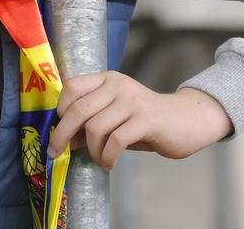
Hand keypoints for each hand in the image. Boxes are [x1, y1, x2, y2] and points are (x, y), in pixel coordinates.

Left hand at [47, 71, 232, 169]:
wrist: (187, 120)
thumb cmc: (146, 121)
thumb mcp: (115, 117)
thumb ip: (91, 123)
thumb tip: (64, 139)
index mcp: (107, 79)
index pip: (72, 87)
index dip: (60, 110)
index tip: (58, 131)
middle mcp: (118, 85)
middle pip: (78, 109)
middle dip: (62, 135)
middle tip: (56, 153)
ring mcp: (132, 101)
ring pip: (95, 128)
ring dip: (92, 151)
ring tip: (100, 159)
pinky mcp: (146, 119)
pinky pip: (115, 141)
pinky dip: (107, 156)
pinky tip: (110, 162)